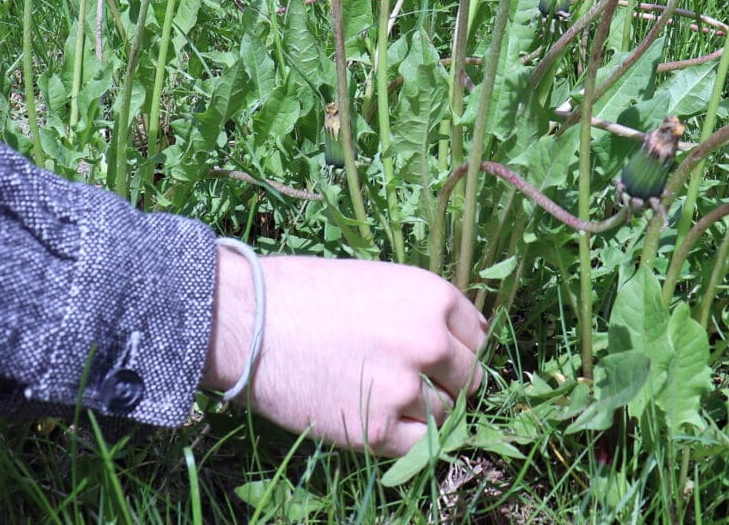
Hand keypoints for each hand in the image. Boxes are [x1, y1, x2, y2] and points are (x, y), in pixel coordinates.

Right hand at [202, 251, 487, 456]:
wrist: (250, 321)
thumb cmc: (306, 293)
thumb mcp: (379, 283)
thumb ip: (420, 310)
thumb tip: (451, 343)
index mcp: (433, 297)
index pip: (478, 335)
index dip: (459, 349)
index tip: (442, 359)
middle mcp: (431, 341)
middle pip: (471, 378)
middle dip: (450, 383)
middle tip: (417, 384)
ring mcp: (407, 388)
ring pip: (447, 414)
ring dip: (427, 413)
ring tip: (386, 399)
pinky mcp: (378, 430)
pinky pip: (419, 446)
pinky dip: (407, 440)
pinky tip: (380, 421)